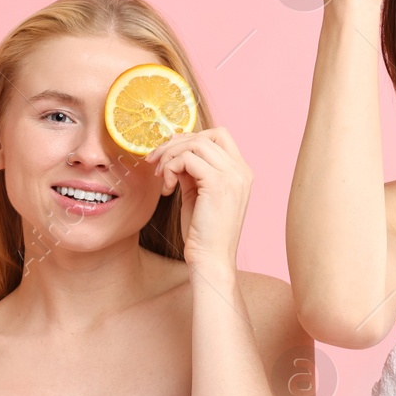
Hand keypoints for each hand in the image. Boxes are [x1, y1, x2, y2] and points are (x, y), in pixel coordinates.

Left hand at [145, 127, 251, 269]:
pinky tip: (168, 189)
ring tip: (161, 177)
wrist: (211, 260)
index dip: (190, 138)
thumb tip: (174, 149)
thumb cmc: (203, 233)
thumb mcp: (197, 194)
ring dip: (170, 156)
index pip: (219, 135)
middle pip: (205, 135)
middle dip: (174, 145)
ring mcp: (232, 176)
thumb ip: (191, 171)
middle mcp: (241, 171)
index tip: (169, 155)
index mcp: (240, 172)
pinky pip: (187, 159)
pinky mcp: (218, 184)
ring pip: (195, 143)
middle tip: (155, 162)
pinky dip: (171, 168)